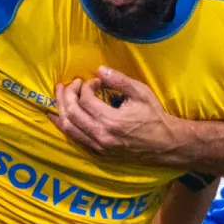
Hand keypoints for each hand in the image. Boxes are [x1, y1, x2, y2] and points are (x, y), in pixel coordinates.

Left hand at [52, 66, 186, 164]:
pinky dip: (65, 125)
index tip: (95, 81)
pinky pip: (75, 139)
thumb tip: (99, 70)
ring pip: (68, 128)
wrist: (164, 144)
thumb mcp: (140, 93)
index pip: (85, 100)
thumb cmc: (154, 116)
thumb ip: (119, 80)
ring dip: (60, 109)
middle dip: (67, 94)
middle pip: (72, 113)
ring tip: (58, 95)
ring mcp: (98, 147)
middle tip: (70, 84)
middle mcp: (101, 136)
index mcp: (112, 121)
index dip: (86, 86)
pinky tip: (60, 116)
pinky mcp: (98, 153)